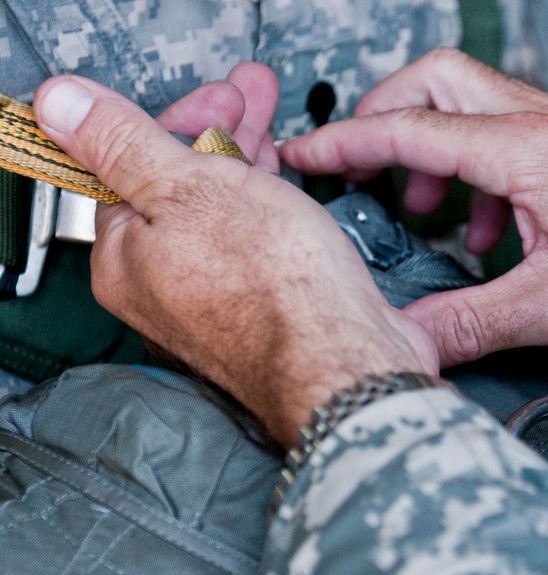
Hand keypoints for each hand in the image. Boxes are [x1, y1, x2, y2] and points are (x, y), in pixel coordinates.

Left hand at [33, 65, 438, 446]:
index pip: (133, 169)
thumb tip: (60, 106)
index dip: (180, 121)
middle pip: (181, 192)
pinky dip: (271, 215)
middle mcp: (161, 291)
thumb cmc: (276, 288)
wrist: (344, 362)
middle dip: (222, 139)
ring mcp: (214, 307)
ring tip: (278, 140)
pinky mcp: (262, 317)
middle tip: (254, 104)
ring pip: (223, 220)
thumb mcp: (190, 186)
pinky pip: (256, 252)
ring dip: (250, 170)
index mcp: (125, 259)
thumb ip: (124, 143)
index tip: (219, 97)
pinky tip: (291, 201)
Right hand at [280, 48, 547, 395]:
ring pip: (473, 105)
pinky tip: (494, 230)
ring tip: (430, 213)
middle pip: (437, 80)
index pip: (408, 130)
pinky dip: (479, 171)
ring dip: (435, 150)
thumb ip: (472, 323)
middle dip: (386, 116)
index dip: (344, 143)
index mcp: (525, 151)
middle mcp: (543, 126)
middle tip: (364, 166)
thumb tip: (411, 342)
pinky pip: (510, 136)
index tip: (303, 156)